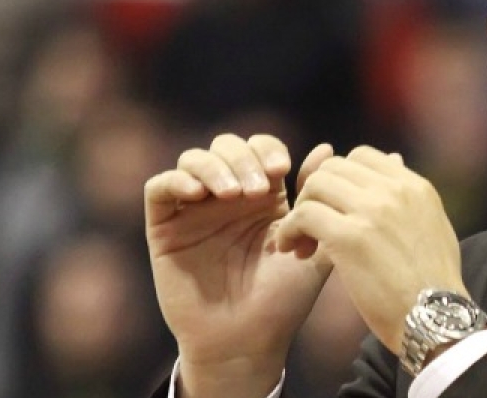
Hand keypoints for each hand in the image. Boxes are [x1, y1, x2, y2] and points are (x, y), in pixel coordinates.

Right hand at [144, 134, 333, 395]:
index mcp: (264, 196)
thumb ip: (321, 202)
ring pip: (194, 159)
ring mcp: (194, 210)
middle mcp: (228, 197)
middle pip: (227, 145)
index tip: (283, 171)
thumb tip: (327, 149)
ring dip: (215, 167)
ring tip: (233, 195)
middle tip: (259, 188)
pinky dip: (177, 180)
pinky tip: (199, 194)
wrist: (246, 342)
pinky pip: (159, 187)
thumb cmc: (283, 300)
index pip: (261, 149)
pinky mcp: (164, 228)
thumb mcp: (314, 247)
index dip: (269, 150)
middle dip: (243, 157)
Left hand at [272, 145, 465, 353]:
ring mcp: (373, 210)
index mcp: (415, 186)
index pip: (362, 156)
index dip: (340, 180)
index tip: (336, 208)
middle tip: (313, 226)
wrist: (434, 318)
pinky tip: (292, 250)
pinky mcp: (350, 237)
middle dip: (317, 193)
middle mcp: (395, 190)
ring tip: (301, 242)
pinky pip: (304, 215)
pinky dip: (290, 231)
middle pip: (334, 167)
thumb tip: (394, 165)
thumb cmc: (433, 283)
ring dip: (301, 211)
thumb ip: (409, 198)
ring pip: (316, 185)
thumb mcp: (433, 226)